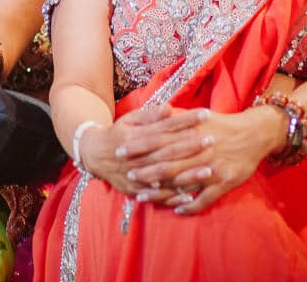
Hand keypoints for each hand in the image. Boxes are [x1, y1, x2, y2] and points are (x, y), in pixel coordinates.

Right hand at [78, 105, 209, 196]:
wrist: (94, 155)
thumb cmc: (117, 133)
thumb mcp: (129, 119)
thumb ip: (149, 115)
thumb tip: (169, 108)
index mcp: (134, 136)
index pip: (164, 127)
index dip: (185, 121)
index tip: (205, 115)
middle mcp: (136, 157)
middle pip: (167, 152)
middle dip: (191, 146)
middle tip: (212, 140)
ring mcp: (136, 176)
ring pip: (164, 176)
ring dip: (187, 174)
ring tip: (209, 170)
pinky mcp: (135, 190)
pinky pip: (156, 196)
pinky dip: (173, 197)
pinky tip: (191, 196)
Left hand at [121, 106, 280, 213]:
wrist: (255, 133)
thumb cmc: (220, 124)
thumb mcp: (197, 114)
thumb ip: (175, 116)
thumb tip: (155, 111)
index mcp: (189, 132)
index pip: (158, 140)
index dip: (139, 146)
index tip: (121, 150)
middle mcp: (198, 151)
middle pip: (166, 162)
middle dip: (144, 170)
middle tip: (126, 175)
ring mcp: (212, 168)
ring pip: (181, 183)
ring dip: (161, 192)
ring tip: (142, 197)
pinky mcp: (225, 182)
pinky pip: (205, 198)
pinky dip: (190, 206)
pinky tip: (176, 211)